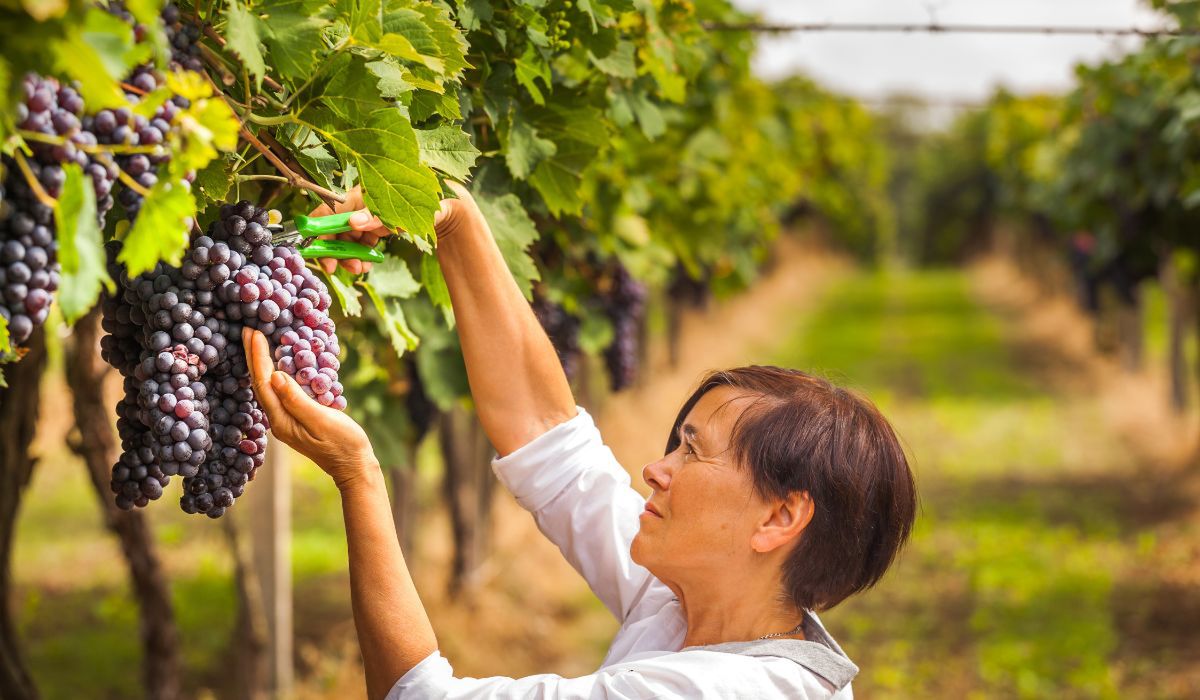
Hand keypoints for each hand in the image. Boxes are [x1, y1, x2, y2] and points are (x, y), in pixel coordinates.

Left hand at [243, 327, 377, 490]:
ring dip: (263, 363)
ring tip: (258, 341)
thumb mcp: (322, 420)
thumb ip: (297, 400)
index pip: (264, 383)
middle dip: (254, 356)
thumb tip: (275, 375)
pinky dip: (277, 372)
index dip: (258, 357)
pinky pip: (281, 391)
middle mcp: (279, 420)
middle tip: (249, 329)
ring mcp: (287, 420)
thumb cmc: (343, 444)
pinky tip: (280, 363)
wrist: (354, 466)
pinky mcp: (297, 418)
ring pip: (269, 387)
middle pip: (261, 383)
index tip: (254, 333)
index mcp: (282, 421)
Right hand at [309, 183, 485, 273]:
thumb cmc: (426, 204)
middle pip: (334, 227)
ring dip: (349, 256)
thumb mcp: (399, 212)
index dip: (316, 230)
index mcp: (359, 193)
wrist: (449, 211)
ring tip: (359, 270)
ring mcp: (368, 216)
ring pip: (347, 238)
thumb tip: (353, 223)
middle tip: (336, 268)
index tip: (314, 250)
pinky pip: (361, 243)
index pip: (327, 210)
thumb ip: (374, 217)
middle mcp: (359, 204)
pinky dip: (361, 256)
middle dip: (334, 249)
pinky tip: (367, 266)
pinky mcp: (377, 227)